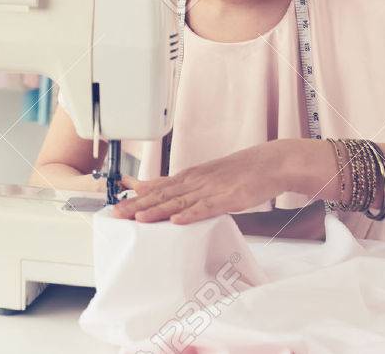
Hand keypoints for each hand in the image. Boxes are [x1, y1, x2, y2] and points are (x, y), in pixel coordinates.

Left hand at [110, 140, 290, 223]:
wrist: (269, 163)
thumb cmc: (240, 172)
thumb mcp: (207, 176)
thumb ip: (186, 187)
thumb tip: (168, 197)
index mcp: (190, 176)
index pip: (157, 186)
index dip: (135, 195)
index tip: (115, 202)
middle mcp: (195, 181)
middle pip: (162, 194)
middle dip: (137, 204)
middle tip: (116, 214)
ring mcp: (211, 189)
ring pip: (179, 202)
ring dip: (157, 210)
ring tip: (138, 218)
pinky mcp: (228, 198)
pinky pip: (206, 208)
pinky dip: (191, 215)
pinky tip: (177, 221)